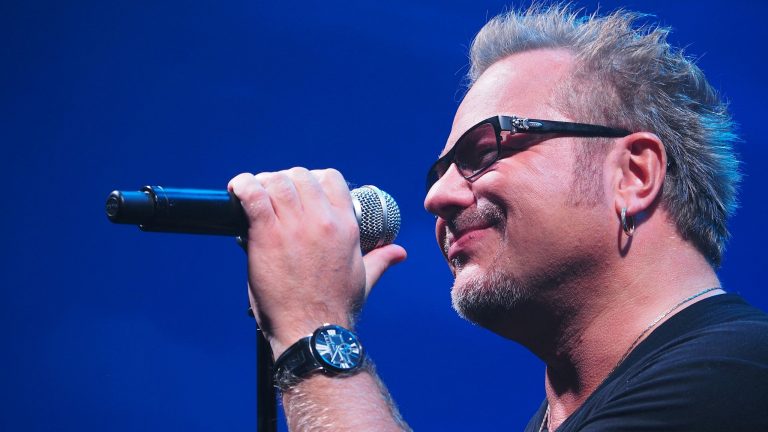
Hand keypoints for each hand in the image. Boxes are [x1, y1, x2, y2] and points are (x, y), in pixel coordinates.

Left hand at [228, 168, 405, 355]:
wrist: (312, 332)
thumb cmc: (336, 309)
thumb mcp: (365, 278)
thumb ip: (381, 260)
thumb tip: (399, 253)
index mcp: (346, 225)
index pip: (331, 179)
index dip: (313, 178)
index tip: (301, 191)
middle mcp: (322, 219)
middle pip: (300, 176)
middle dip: (285, 180)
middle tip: (273, 196)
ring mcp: (294, 225)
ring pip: (276, 181)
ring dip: (263, 183)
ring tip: (254, 194)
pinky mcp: (267, 235)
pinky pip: (253, 196)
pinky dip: (242, 187)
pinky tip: (237, 190)